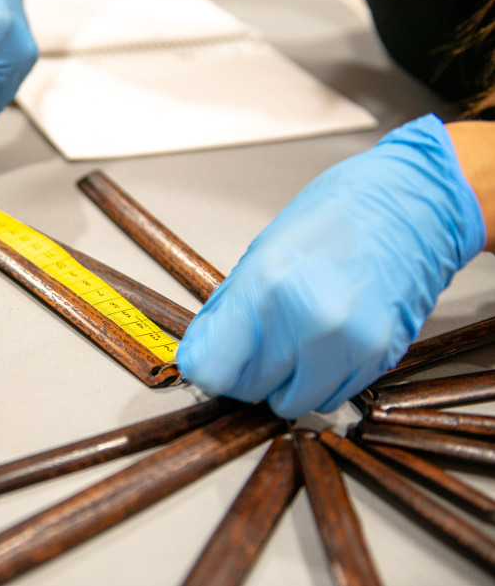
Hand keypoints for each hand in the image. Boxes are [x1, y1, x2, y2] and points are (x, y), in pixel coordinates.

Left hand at [177, 115, 485, 418]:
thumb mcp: (259, 255)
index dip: (206, 367)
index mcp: (267, 286)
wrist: (410, 205)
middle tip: (256, 339)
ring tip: (292, 340)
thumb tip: (198, 356)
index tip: (208, 360)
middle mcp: (308, 320)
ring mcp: (347, 343)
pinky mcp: (377, 358)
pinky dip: (319, 380)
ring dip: (282, 382)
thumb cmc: (333, 219)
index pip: (211, 369)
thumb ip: (225, 313)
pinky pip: (329, 397)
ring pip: (288, 402)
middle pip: (247, 388)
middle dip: (243, 371)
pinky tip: (324, 343)